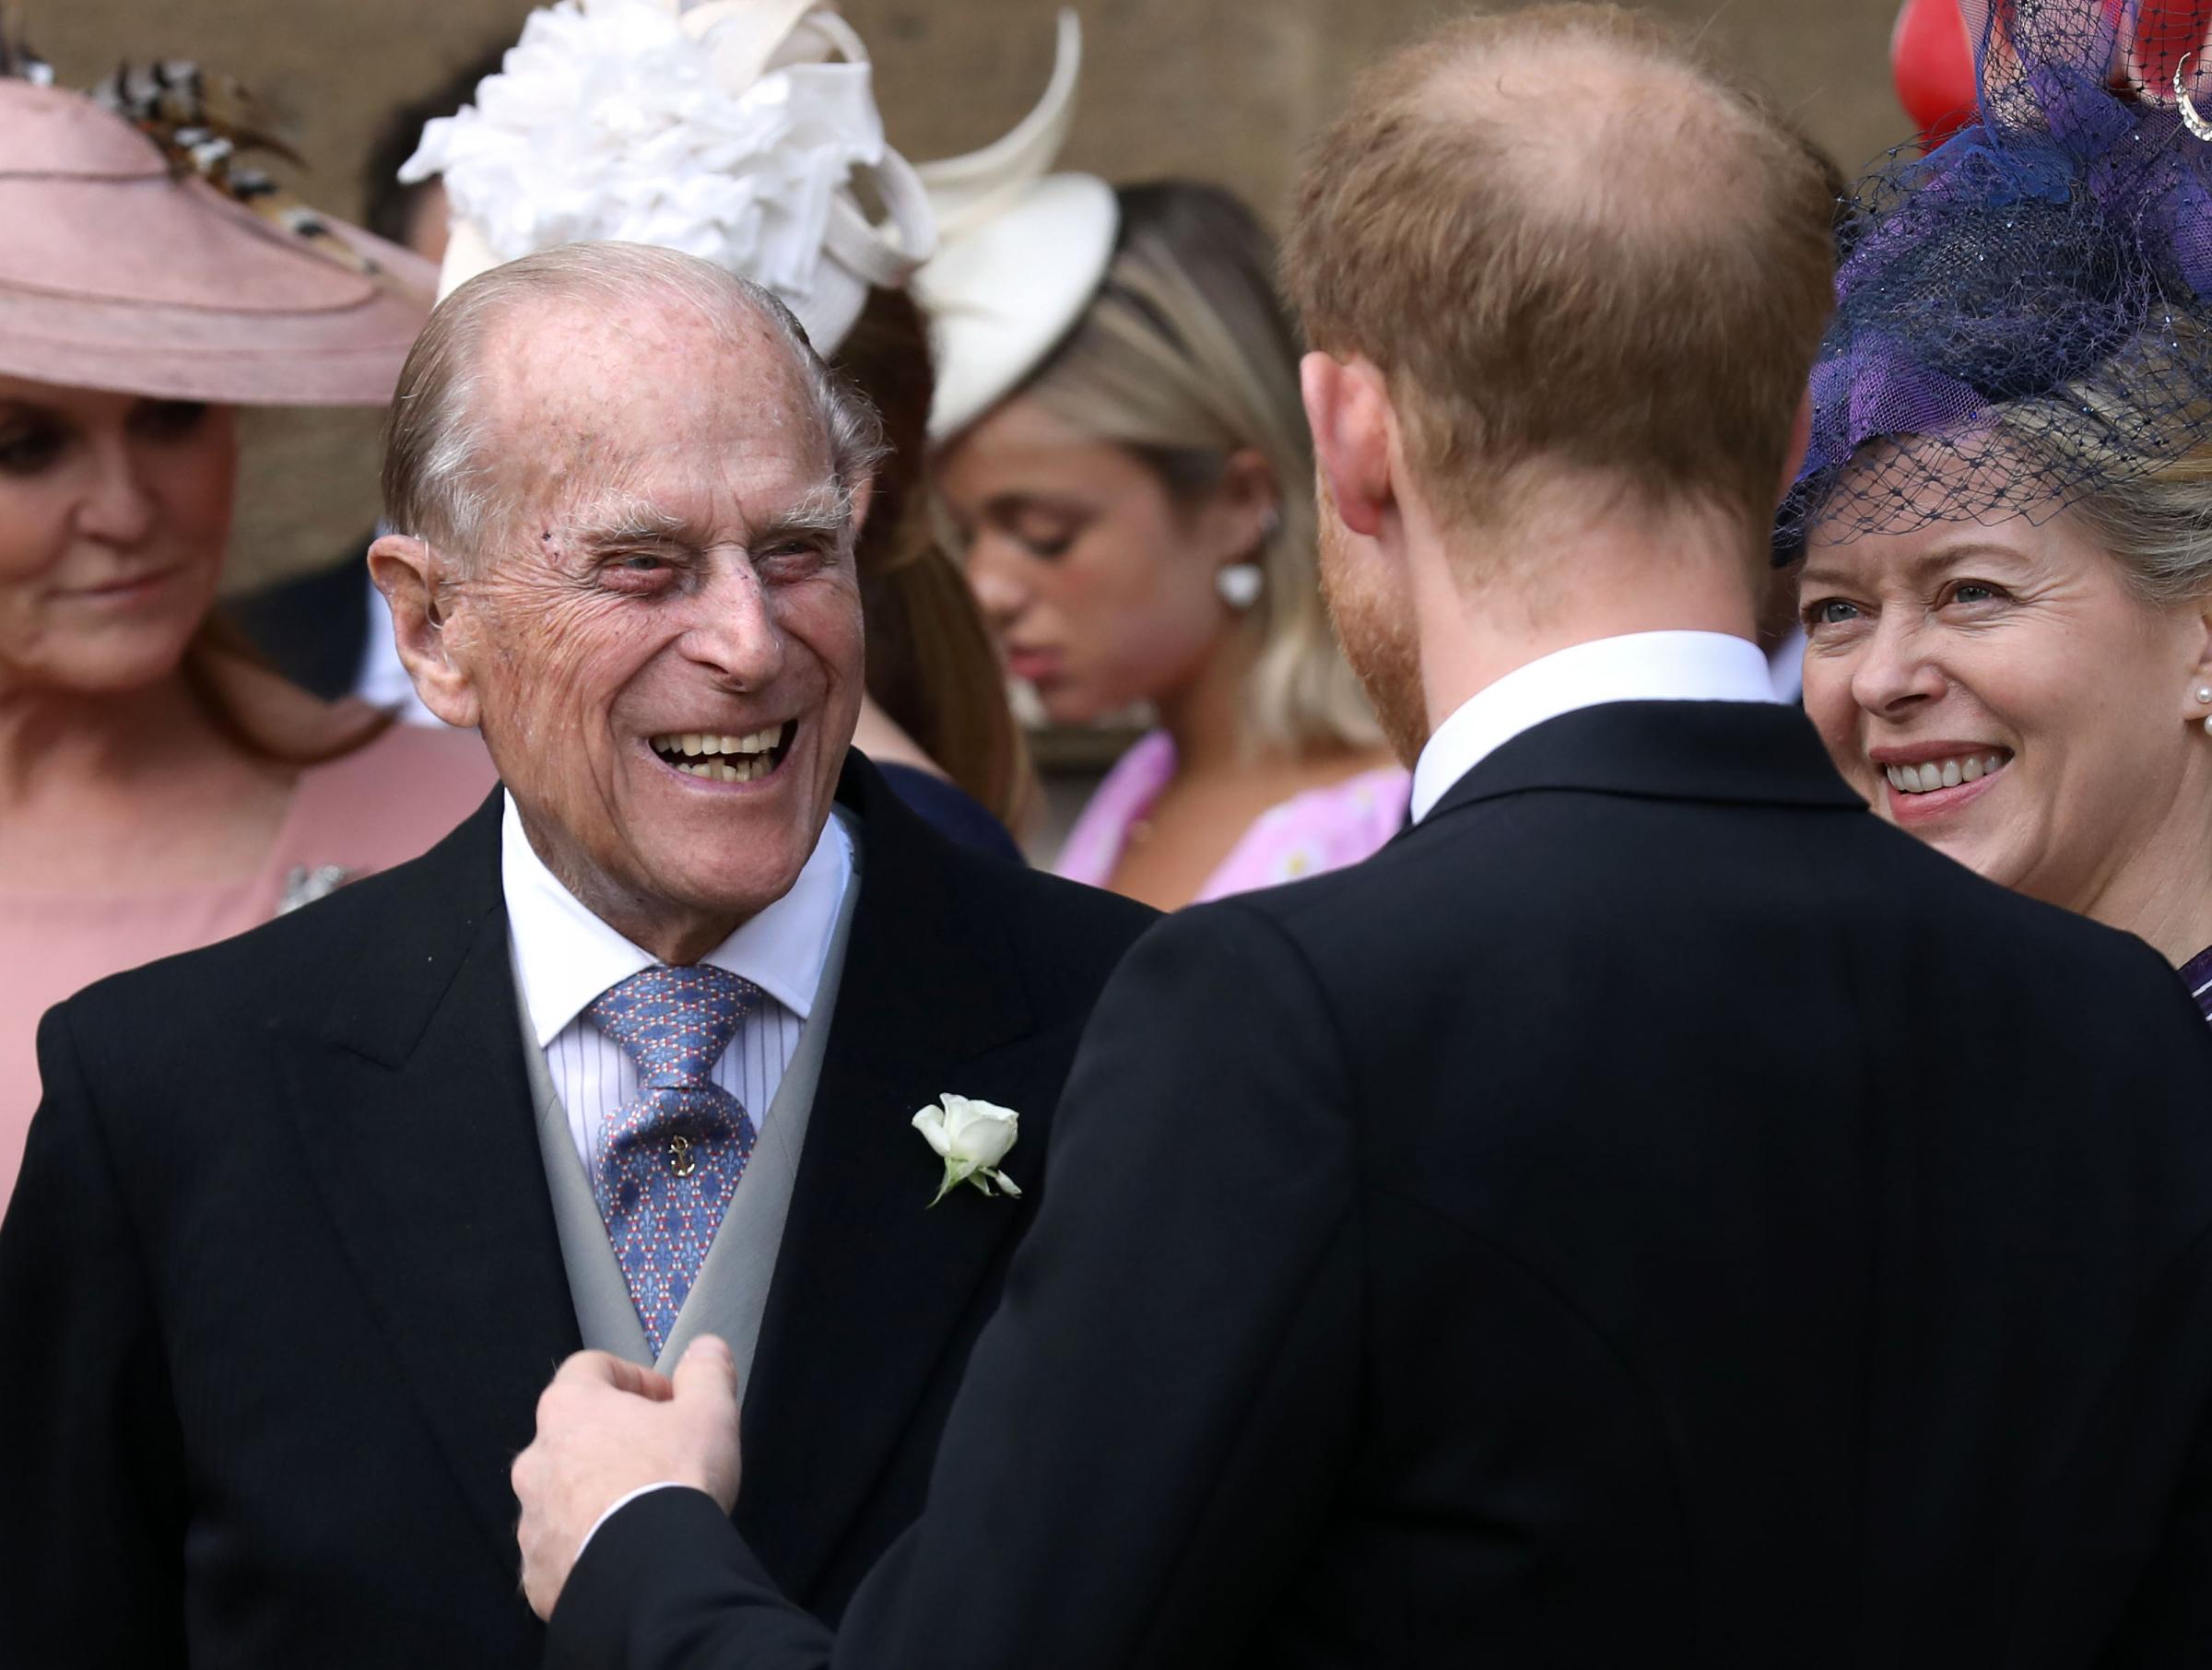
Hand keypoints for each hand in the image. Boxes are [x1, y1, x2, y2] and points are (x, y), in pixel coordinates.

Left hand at [512, 1336, 743, 1618]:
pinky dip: (586, 1546)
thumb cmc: (675, 1478)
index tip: (669, 1402)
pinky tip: (624, 1553)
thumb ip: (707, 1370)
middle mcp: (536, 1460)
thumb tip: (705, 1349)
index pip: (592, 1368)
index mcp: (569, 1409)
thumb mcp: (710, 1412)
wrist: (651, 1577)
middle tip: (660, 1458)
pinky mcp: (536, 1573)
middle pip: (574, 1434)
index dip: (636, 1378)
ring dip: (596, 1495)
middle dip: (614, 1440)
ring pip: (562, 1495)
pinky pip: (560, 1549)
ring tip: (643, 1513)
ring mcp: (530, 1520)